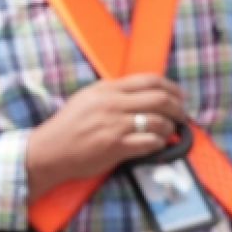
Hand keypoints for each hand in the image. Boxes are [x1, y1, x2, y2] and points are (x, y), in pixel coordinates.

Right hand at [26, 74, 186, 201]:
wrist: (49, 150)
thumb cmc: (69, 126)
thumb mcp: (88, 98)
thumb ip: (113, 92)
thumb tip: (143, 92)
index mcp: (107, 89)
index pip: (149, 80)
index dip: (172, 87)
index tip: (179, 96)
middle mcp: (112, 104)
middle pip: (160, 99)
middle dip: (177, 108)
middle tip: (181, 116)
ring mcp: (115, 126)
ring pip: (158, 121)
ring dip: (170, 128)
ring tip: (170, 132)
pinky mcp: (116, 147)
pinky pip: (149, 142)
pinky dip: (159, 143)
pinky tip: (158, 144)